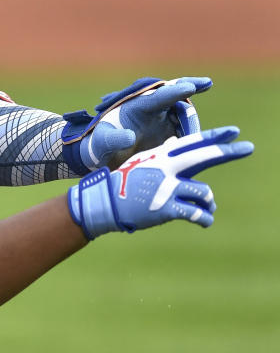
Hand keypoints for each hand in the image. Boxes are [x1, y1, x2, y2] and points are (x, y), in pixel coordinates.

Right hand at [68, 126, 251, 239]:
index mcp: (161, 158)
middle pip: (204, 157)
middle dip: (229, 151)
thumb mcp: (140, 164)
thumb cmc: (121, 185)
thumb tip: (176, 146)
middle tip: (249, 147)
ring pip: (204, 192)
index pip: (192, 143)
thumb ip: (161, 157)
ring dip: (208, 201)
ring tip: (206, 208)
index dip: (214, 137)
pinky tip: (205, 221)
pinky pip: (197, 214)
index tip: (234, 131)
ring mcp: (167, 188)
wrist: (103, 204)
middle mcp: (166, 169)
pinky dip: (204, 218)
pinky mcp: (166, 209)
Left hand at [77, 76, 210, 170]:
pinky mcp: (171, 134)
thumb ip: (114, 139)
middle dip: (190, 106)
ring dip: (191, 127)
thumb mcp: (103, 141)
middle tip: (200, 108)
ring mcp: (164, 121)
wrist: (106, 157)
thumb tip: (130, 138)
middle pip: (179, 102)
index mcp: (138, 104)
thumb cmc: (100, 145)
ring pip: (186, 118)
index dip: (175, 91)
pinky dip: (189, 140)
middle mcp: (155, 109)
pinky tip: (189, 149)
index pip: (160, 95)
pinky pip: (185, 134)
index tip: (190, 87)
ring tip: (189, 142)